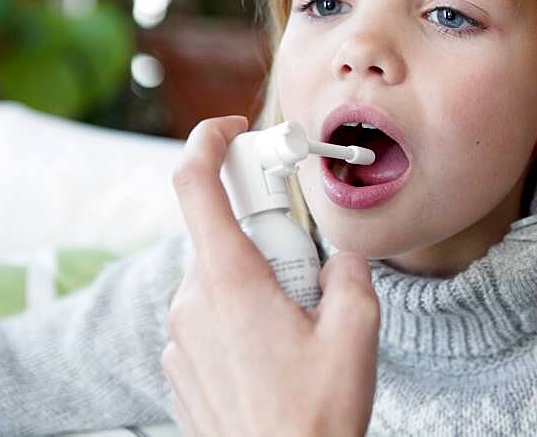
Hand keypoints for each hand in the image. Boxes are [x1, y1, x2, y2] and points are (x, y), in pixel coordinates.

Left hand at [161, 116, 378, 436]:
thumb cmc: (314, 415)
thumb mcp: (356, 331)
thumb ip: (348, 271)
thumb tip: (338, 256)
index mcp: (230, 282)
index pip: (195, 182)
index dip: (209, 138)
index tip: (235, 128)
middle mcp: (192, 303)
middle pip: (221, 233)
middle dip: (268, 235)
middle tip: (310, 269)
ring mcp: (179, 338)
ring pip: (219, 277)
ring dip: (259, 281)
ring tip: (300, 327)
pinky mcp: (180, 366)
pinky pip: (209, 316)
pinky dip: (242, 315)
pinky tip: (277, 355)